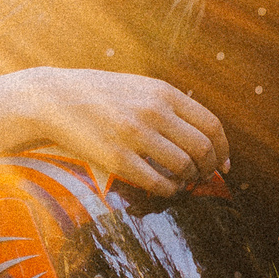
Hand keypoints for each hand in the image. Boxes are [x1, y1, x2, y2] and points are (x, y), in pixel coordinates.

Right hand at [23, 68, 228, 195]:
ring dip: (189, 180)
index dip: (223, 150)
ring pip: (183, 167)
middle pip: (202, 149)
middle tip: (203, 177)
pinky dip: (169, 190)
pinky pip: (157, 182)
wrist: (54, 98)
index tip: (223, 165)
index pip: (211, 125)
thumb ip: (170, 106)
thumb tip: (204, 135)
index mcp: (163, 93)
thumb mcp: (141, 87)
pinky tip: (166, 189)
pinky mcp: (116, 158)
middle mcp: (153, 111)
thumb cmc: (101, 95)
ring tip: (183, 182)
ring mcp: (134, 135)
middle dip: (209, 169)